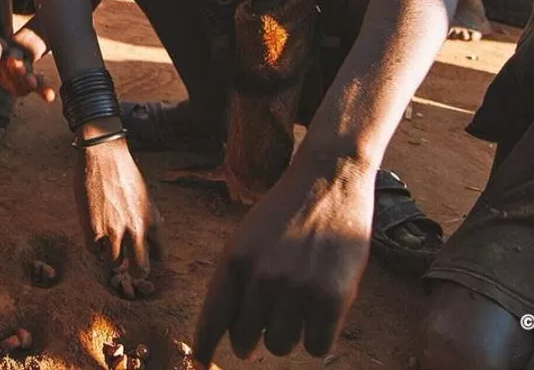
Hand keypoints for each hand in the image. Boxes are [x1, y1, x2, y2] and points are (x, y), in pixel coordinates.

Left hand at [0, 31, 53, 100]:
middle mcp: (12, 56)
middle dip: (13, 60)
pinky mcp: (32, 82)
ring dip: (29, 75)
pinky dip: (45, 90)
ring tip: (31, 81)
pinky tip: (50, 97)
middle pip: (13, 57)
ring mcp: (24, 68)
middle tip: (12, 62)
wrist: (15, 58)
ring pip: (28, 71)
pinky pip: (41, 85)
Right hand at [75, 135, 162, 281]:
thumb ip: (148, 217)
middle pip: (140, 270)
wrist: (103, 154)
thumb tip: (154, 232)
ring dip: (110, 256)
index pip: (161, 257)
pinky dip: (94, 247)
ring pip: (114, 263)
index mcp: (153, 221)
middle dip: (134, 272)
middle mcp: (136, 229)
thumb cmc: (124, 172)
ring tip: (107, 244)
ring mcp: (114, 231)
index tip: (144, 254)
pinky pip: (94, 252)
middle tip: (127, 267)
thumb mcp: (145, 196)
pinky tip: (94, 235)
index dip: (152, 258)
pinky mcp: (93, 228)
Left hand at [193, 158, 373, 361]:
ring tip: (296, 305)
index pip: (213, 317)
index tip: (202, 363)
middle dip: (250, 340)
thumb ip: (235, 278)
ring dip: (285, 334)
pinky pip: (316, 346)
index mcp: (235, 260)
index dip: (206, 345)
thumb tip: (227, 329)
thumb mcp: (246, 237)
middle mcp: (262, 277)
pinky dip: (316, 338)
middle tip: (260, 330)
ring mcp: (297, 288)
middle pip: (245, 338)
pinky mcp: (332, 298)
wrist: (328, 181)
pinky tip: (318, 315)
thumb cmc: (285, 211)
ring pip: (280, 344)